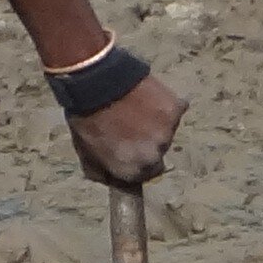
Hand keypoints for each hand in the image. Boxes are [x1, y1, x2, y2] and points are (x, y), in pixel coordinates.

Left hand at [72, 70, 185, 190]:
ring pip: (166, 132)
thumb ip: (103, 171)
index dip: (137, 162)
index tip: (131, 150)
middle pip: (157, 154)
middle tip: (132, 126)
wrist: (97, 82)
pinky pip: (175, 110)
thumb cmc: (87, 117)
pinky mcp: (176, 109)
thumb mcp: (85, 152)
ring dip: (156, 124)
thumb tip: (116, 180)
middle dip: (147, 144)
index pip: (145, 176)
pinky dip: (165, 105)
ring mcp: (168, 132)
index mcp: (133, 169)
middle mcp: (154, 155)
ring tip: (136, 108)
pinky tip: (147, 97)